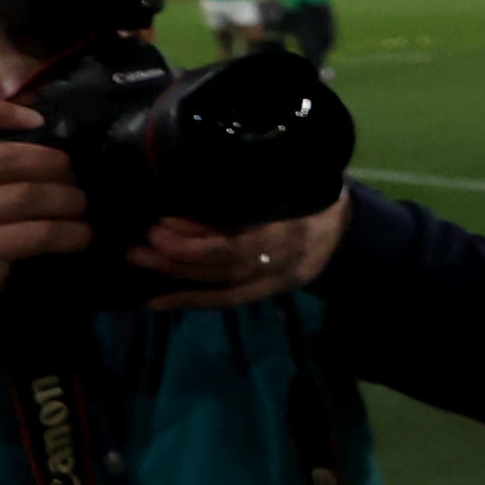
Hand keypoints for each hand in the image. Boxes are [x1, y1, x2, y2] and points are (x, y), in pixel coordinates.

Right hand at [0, 97, 87, 328]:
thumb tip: (23, 145)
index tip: (36, 118)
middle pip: (1, 157)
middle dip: (49, 162)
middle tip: (74, 173)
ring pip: (25, 195)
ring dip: (66, 199)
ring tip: (82, 206)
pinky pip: (35, 233)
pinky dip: (67, 233)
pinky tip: (81, 236)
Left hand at [129, 193, 351, 312]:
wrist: (344, 225)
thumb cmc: (308, 192)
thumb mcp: (280, 183)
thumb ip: (240, 197)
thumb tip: (183, 208)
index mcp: (291, 227)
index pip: (237, 244)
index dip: (195, 239)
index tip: (161, 224)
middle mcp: (286, 259)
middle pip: (225, 265)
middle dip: (178, 256)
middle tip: (140, 246)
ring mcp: (280, 279)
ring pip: (224, 285)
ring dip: (178, 277)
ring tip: (142, 262)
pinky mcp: (272, 291)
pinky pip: (230, 300)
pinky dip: (192, 300)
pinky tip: (158, 301)